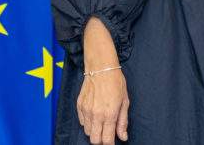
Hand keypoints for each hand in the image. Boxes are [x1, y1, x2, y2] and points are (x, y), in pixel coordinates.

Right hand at [80, 18, 128, 142]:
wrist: (101, 66)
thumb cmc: (115, 81)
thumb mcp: (124, 101)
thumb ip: (123, 121)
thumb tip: (123, 137)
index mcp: (109, 114)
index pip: (107, 140)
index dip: (110, 143)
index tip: (112, 141)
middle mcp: (96, 115)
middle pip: (95, 140)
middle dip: (101, 139)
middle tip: (107, 132)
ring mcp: (86, 111)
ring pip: (88, 132)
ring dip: (95, 130)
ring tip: (102, 120)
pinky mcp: (79, 106)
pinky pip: (82, 122)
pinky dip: (88, 122)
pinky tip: (95, 113)